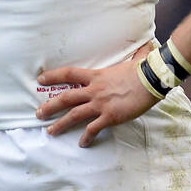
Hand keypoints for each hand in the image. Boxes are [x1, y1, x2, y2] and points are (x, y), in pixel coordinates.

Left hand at [35, 41, 159, 146]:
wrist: (151, 80)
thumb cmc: (144, 69)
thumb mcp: (134, 60)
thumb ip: (136, 55)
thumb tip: (148, 46)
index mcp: (97, 76)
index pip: (69, 73)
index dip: (53, 76)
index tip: (41, 79)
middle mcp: (94, 90)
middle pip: (65, 98)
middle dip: (50, 106)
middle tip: (38, 114)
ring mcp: (100, 104)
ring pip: (74, 115)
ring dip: (60, 124)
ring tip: (50, 131)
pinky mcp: (110, 116)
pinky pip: (93, 129)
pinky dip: (86, 137)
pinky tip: (82, 143)